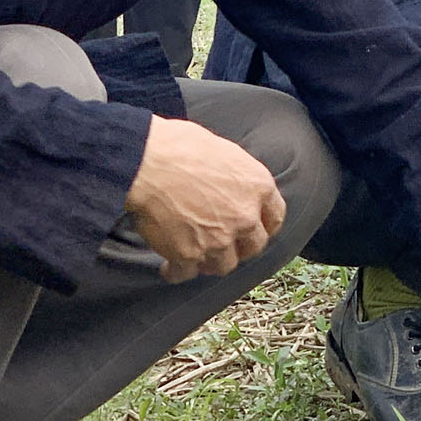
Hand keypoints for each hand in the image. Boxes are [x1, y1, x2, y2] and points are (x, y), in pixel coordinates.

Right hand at [124, 115, 284, 282]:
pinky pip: (186, 274)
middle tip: (223, 242)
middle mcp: (245, 217)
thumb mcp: (224, 151)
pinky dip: (177, 272)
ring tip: (196, 255)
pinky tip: (169, 267)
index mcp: (258, 187)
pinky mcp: (189, 255)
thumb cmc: (180, 146)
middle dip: (239, 247)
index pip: (274, 217)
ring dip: (211, 261)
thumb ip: (236, 177)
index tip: (253, 229)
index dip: (263, 226)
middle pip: (253, 247)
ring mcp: (219, 240)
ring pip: (224, 265)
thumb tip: (230, 184)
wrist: (146, 162)